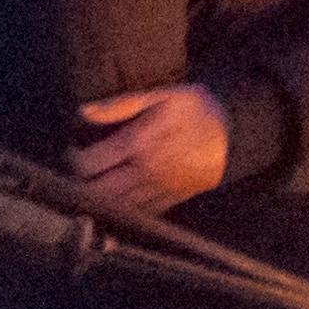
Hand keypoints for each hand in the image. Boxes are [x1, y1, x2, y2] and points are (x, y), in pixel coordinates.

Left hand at [71, 84, 233, 209]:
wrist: (236, 133)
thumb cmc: (196, 109)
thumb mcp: (161, 95)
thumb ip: (121, 104)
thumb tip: (84, 111)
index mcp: (138, 143)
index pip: (89, 163)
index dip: (73, 159)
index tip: (72, 151)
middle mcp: (145, 171)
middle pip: (98, 191)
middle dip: (81, 185)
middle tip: (79, 173)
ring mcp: (159, 189)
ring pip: (116, 206)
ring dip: (99, 200)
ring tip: (94, 185)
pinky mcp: (172, 200)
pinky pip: (140, 214)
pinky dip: (124, 210)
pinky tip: (118, 199)